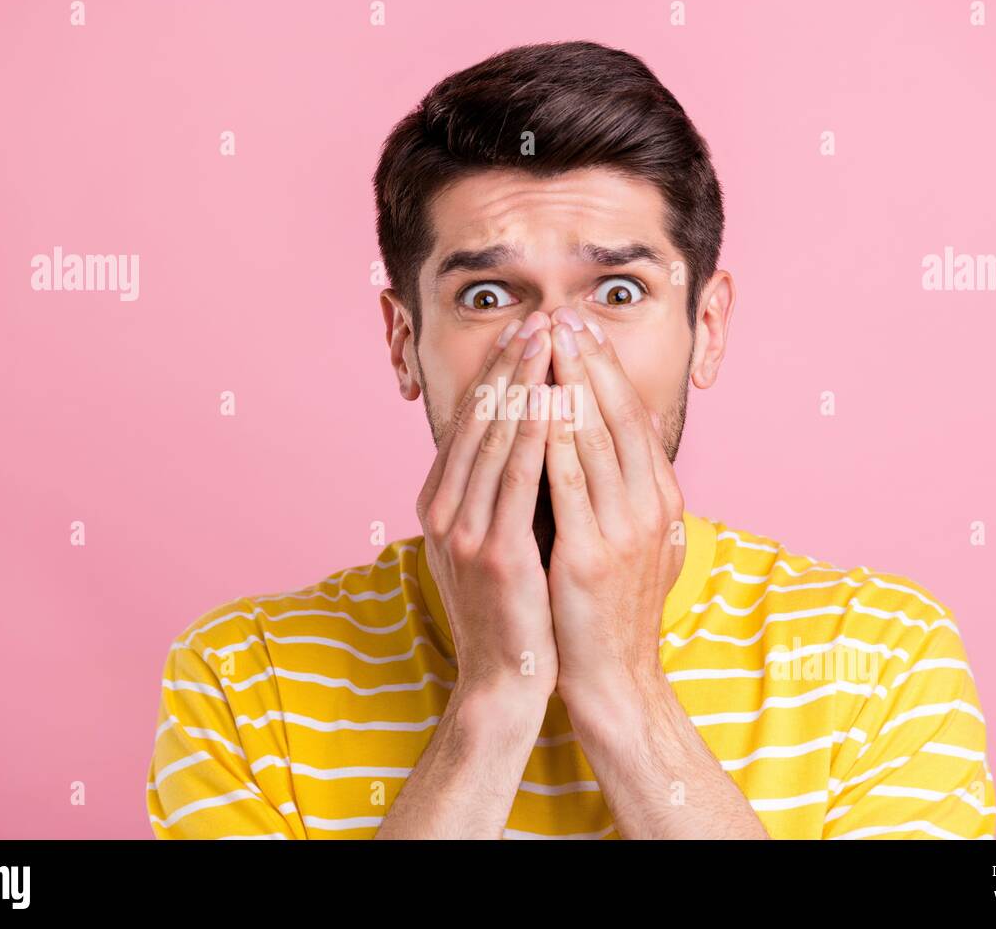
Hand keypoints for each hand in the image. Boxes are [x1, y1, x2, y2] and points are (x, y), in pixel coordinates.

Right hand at [416, 310, 557, 706]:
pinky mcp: (492, 551)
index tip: (524, 330)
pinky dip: (535, 432)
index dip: (497, 373)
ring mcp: (463, 530)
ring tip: (548, 338)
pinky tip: (554, 398)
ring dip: (524, 382)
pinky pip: (518, 478)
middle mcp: (444, 509)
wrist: (504, 678)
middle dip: (510, 363)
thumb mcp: (493, 538)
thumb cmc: (511, 607)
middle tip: (538, 316)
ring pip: (495, 438)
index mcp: (441, 502)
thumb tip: (527, 435)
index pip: (469, 422)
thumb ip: (498, 490)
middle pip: (478, 418)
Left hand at [542, 307, 685, 713]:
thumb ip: (619, 491)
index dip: (606, 370)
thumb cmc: (611, 608)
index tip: (582, 330)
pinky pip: (567, 484)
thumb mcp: (631, 541)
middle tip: (564, 317)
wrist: (614, 680)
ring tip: (547, 344)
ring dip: (569, 386)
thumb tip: (596, 438)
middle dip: (588, 363)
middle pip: (617, 417)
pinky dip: (551, 440)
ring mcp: (623, 531)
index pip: (633, 418)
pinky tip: (534, 407)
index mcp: (661, 500)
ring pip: (594, 440)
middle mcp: (650, 507)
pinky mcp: (589, 555)